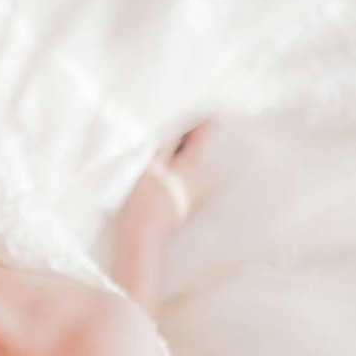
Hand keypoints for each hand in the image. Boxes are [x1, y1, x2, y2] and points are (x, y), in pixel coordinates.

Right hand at [123, 120, 218, 234]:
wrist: (146, 232)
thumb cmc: (145, 197)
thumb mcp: (152, 162)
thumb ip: (170, 141)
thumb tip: (182, 127)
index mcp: (199, 161)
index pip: (209, 128)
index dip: (193, 123)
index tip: (178, 126)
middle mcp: (209, 174)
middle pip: (201, 146)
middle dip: (183, 145)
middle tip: (161, 154)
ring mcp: (207, 189)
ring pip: (196, 162)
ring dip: (181, 161)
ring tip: (161, 172)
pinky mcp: (200, 200)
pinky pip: (195, 177)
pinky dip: (182, 175)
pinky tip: (166, 184)